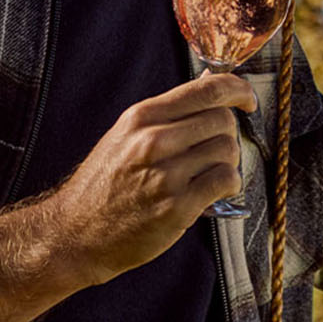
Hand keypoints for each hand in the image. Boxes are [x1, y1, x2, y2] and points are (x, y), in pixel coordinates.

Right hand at [51, 72, 256, 285]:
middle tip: (218, 150)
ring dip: (229, 161)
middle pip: (222, 120)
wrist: (75, 232)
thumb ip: (166, 115)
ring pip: (228, 149)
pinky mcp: (177, 207)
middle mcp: (153, 141)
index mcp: (142, 117)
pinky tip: (216, 190)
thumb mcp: (124, 136)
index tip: (247, 99)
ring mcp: (165, 174)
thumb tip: (210, 88)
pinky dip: (230, 184)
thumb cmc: (104, 185)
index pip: (206, 89)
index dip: (238, 90)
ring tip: (211, 173)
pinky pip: (226, 180)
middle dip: (229, 133)